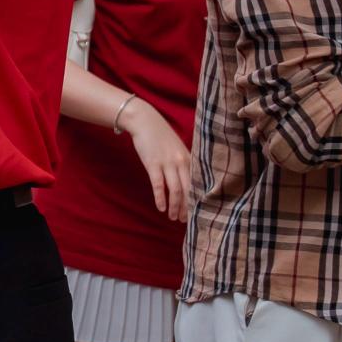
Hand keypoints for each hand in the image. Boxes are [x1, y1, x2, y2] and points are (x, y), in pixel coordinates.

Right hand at [122, 100, 194, 225]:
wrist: (144, 121)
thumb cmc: (160, 136)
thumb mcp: (176, 148)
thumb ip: (183, 163)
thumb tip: (186, 182)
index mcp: (189, 159)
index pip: (196, 185)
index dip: (196, 200)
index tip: (195, 213)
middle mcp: (181, 162)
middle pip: (188, 190)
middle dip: (187, 208)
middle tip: (184, 221)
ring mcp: (167, 163)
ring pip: (175, 190)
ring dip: (175, 207)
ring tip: (173, 218)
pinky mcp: (153, 164)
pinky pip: (159, 185)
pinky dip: (160, 198)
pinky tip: (161, 208)